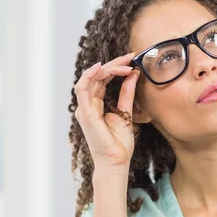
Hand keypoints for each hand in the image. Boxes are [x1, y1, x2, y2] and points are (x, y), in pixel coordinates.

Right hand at [74, 53, 139, 169]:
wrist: (116, 161)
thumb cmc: (119, 143)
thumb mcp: (126, 113)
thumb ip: (127, 94)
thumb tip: (133, 75)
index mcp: (95, 105)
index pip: (102, 80)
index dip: (116, 68)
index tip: (131, 60)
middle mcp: (88, 105)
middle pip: (96, 77)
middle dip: (113, 64)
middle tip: (130, 56)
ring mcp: (85, 109)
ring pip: (90, 79)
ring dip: (106, 68)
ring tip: (124, 62)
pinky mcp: (85, 113)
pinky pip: (82, 89)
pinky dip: (90, 76)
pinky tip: (101, 67)